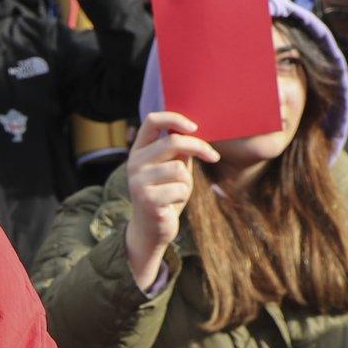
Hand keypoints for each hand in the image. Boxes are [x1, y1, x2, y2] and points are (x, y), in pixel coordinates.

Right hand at [123, 111, 219, 290]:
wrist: (151, 229)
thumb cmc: (166, 195)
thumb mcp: (172, 168)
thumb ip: (179, 150)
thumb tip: (196, 130)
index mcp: (139, 150)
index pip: (152, 121)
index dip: (174, 118)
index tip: (194, 127)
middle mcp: (134, 163)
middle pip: (172, 142)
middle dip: (198, 147)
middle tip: (213, 156)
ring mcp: (138, 182)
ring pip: (179, 168)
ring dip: (187, 181)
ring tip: (177, 192)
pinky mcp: (148, 199)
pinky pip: (180, 188)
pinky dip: (183, 196)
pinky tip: (172, 205)